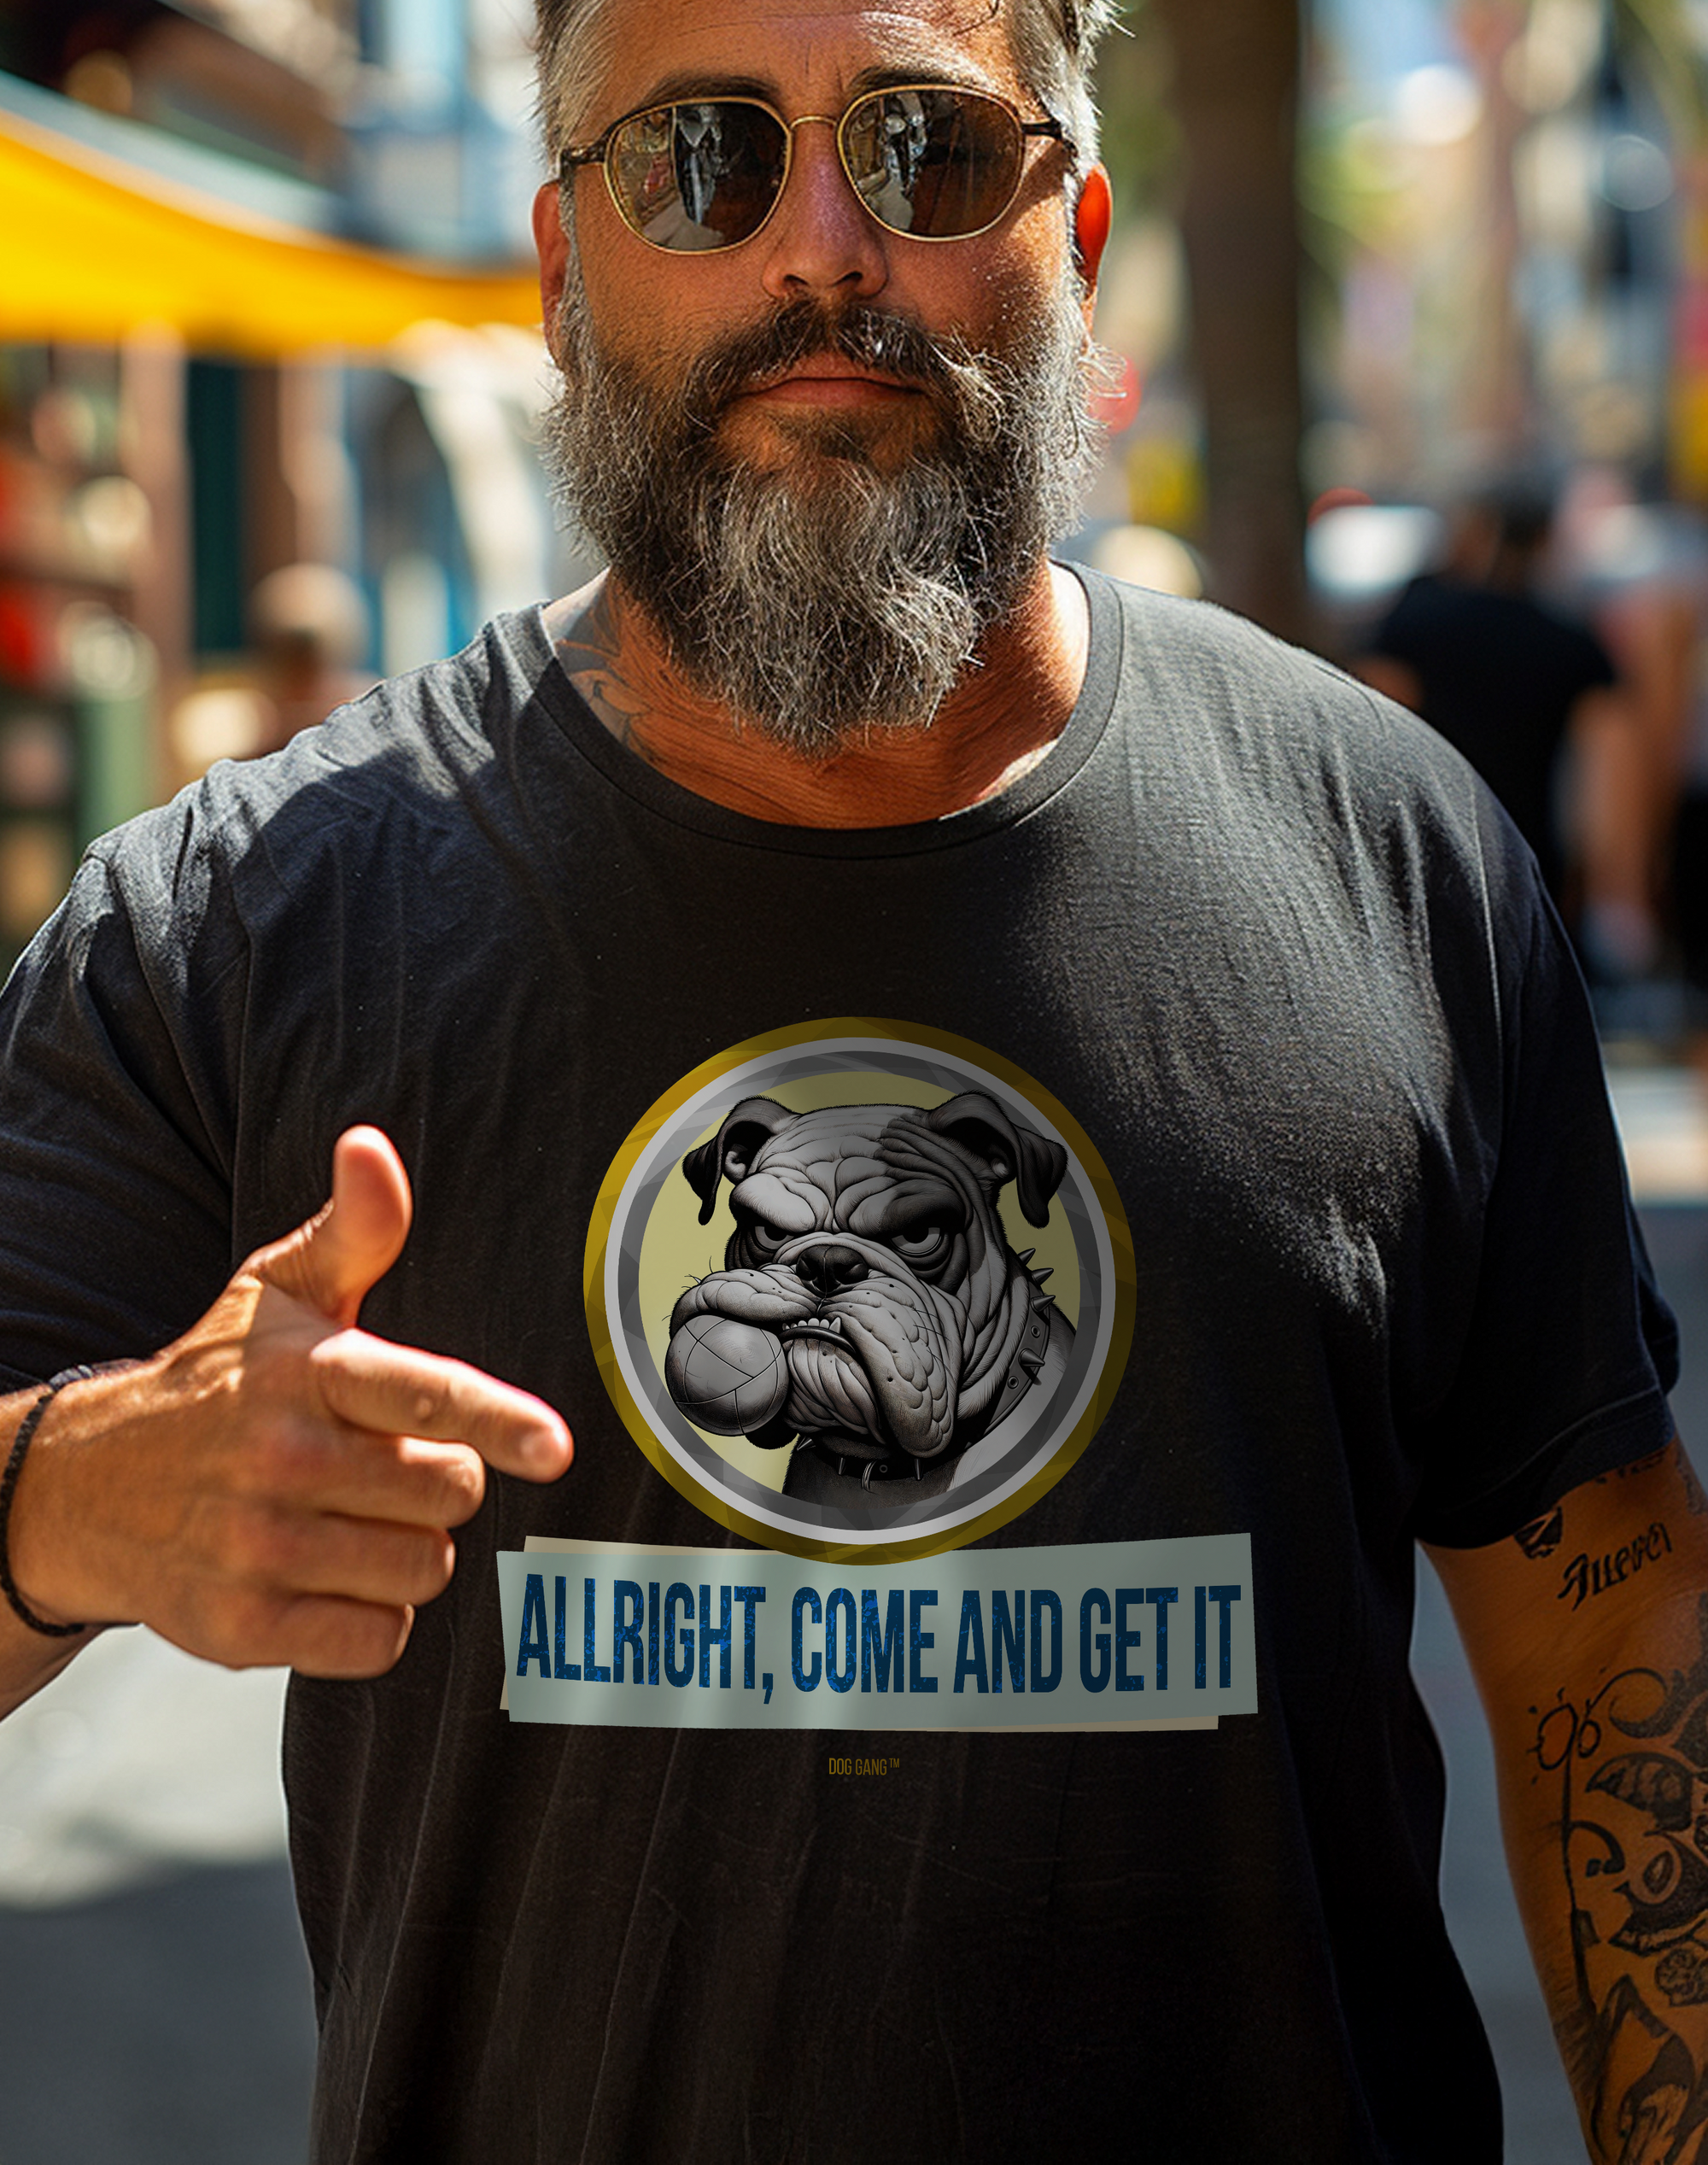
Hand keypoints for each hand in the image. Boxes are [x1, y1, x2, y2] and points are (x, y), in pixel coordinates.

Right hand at [7, 1127, 571, 1677]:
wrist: (87, 1489)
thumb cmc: (213, 1384)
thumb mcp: (277, 1292)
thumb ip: (354, 1229)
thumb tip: (372, 1149)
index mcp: (307, 1373)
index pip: (422, 1395)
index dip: (497, 1421)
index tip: (553, 1448)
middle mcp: (281, 1460)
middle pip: (451, 1491)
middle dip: (439, 1479)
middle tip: (380, 1462)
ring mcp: (259, 1549)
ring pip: (425, 1567)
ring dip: (408, 1548)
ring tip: (351, 1516)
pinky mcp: (245, 1628)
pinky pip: (380, 1639)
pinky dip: (371, 1618)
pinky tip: (327, 1576)